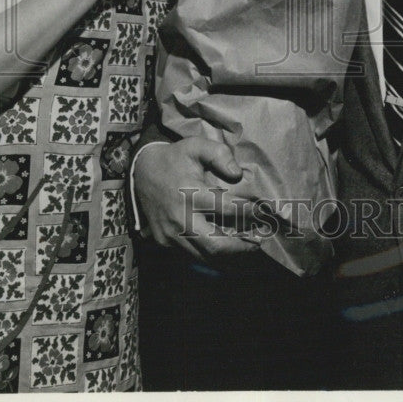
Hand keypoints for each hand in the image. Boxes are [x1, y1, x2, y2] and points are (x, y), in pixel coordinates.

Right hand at [133, 137, 261, 260]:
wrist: (140, 172)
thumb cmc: (174, 158)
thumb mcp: (195, 146)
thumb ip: (219, 154)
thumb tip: (238, 173)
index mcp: (190, 193)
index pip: (227, 209)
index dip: (248, 212)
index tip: (262, 212)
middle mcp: (180, 218)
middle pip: (215, 245)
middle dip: (240, 247)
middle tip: (258, 243)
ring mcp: (170, 234)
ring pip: (204, 255)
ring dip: (227, 254)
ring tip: (246, 247)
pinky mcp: (164, 242)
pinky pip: (191, 254)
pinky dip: (209, 253)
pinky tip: (223, 245)